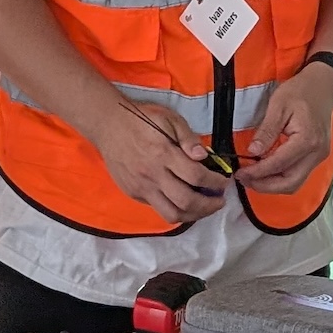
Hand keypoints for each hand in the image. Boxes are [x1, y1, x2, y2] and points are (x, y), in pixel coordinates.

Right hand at [95, 100, 229, 222]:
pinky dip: (175, 209)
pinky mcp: (134, 193)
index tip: (224, 181)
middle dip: (209, 205)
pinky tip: (184, 202)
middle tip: (220, 200)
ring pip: (172, 213)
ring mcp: (142, 188)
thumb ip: (188, 138)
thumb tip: (203, 156)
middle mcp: (153, 175)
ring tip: (205, 208)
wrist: (107, 126)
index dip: (216, 182)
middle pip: (187, 201)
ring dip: (194, 214)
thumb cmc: (141, 119)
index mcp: (163, 154)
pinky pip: (158, 208)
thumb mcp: (169, 118)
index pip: (196, 176)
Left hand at [239, 64, 332, 192]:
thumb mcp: (278, 105)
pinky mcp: (317, 156)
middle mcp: (316, 153)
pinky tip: (267, 171)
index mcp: (307, 140)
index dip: (257, 172)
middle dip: (265, 186)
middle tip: (245, 179)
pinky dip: (281, 178)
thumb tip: (253, 153)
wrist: (323, 85)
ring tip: (253, 178)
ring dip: (273, 185)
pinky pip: (298, 175)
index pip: (278, 164)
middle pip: (290, 183)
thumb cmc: (301, 91)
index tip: (240, 173)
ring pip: (295, 183)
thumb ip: (267, 131)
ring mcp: (319, 156)